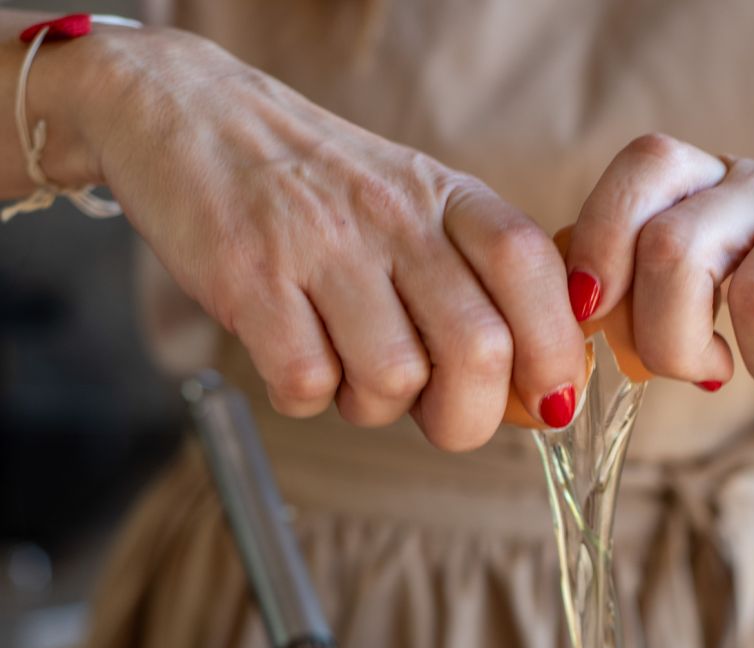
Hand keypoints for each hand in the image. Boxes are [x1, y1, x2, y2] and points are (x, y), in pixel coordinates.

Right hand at [61, 28, 585, 446]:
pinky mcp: (250, 279)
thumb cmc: (317, 188)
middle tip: (438, 415)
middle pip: (478, 348)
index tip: (548, 400)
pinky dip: (306, 395)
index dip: (556, 351)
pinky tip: (295, 353)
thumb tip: (539, 389)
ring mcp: (320, 245)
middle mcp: (393, 215)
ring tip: (347, 366)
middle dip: (467, 416)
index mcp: (446, 197)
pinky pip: (307, 385)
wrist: (187, 115)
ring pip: (393, 380)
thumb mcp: (413, 206)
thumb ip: (476, 283)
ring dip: (374, 405)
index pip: (532, 270)